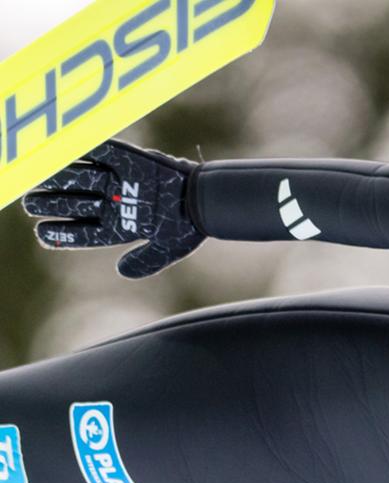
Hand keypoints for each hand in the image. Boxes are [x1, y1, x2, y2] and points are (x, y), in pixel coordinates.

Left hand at [22, 138, 204, 278]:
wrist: (205, 199)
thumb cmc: (188, 227)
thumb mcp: (168, 250)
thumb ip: (144, 261)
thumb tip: (121, 272)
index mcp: (120, 227)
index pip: (85, 231)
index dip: (63, 233)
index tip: (42, 234)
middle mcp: (114, 201)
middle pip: (76, 202)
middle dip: (52, 204)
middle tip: (30, 204)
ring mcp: (118, 179)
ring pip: (80, 177)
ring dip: (57, 178)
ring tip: (35, 180)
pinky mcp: (127, 158)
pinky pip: (99, 151)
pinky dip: (81, 151)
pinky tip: (59, 152)